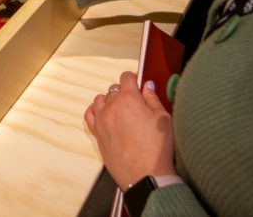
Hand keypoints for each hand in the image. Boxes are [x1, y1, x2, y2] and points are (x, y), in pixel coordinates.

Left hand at [85, 71, 175, 190]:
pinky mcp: (97, 133)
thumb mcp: (163, 118)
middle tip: (135, 103)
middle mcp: (112, 106)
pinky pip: (89, 114)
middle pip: (114, 89)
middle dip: (124, 92)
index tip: (137, 84)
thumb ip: (153, 98)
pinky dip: (96, 111)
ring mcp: (102, 120)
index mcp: (129, 99)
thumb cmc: (156, 149)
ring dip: (109, 101)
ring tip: (121, 110)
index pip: (126, 77)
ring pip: (100, 99)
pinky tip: (104, 115)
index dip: (133, 78)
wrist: (145, 174)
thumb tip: (147, 86)